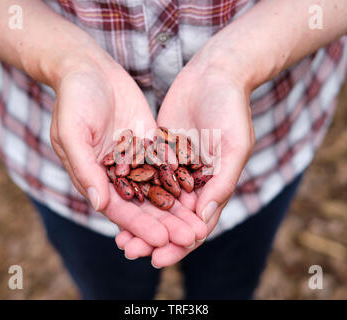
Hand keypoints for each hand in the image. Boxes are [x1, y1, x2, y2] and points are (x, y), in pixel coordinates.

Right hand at [49, 49, 205, 247]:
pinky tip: (201, 194)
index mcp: (94, 177)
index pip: (119, 210)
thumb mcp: (72, 132)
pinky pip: (167, 166)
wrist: (89, 68)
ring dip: (178, 210)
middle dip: (165, 224)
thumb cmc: (73, 98)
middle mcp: (115, 174)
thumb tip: (100, 205)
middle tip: (190, 238)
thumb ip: (85, 168)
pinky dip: (183, 181)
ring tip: (198, 225)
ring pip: (159, 190)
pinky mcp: (150, 144)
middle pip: (143, 206)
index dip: (140, 227)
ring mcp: (134, 160)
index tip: (162, 241)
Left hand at [115, 57, 254, 266]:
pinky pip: (142, 177)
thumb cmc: (231, 108)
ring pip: (154, 202)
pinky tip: (112, 202)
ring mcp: (174, 168)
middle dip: (152, 238)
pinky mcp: (157, 152)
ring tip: (118, 238)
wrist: (214, 73)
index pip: (197, 226)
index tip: (159, 258)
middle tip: (130, 251)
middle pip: (171, 219)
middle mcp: (194, 182)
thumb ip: (222, 183)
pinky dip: (130, 192)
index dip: (179, 245)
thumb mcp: (234, 146)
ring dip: (138, 221)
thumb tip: (203, 220)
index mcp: (215, 187)